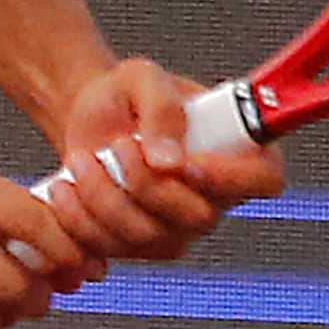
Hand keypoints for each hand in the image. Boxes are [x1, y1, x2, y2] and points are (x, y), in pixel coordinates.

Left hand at [33, 56, 286, 263]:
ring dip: (104, 198)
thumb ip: (162, 109)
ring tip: (80, 159)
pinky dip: (79, 220)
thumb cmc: (127, 95)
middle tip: (116, 145)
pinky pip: (111, 248)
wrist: (87, 118)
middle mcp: (216, 199)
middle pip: (198, 217)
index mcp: (239, 152)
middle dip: (146, 185)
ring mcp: (178, 229)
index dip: (231, 178)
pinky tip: (65, 188)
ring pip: (148, 236)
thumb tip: (168, 159)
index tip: (188, 162)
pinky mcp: (137, 246)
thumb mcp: (143, 79)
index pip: (263, 180)